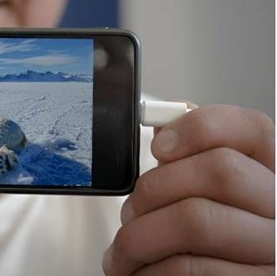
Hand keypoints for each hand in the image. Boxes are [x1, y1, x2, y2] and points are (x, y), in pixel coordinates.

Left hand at [103, 104, 274, 274]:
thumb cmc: (201, 244)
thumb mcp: (201, 192)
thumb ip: (190, 159)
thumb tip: (163, 129)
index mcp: (270, 174)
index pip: (251, 128)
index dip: (199, 128)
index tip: (159, 146)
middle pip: (220, 170)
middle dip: (155, 188)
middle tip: (131, 210)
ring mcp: (274, 250)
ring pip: (197, 221)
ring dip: (141, 235)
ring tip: (127, 247)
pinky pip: (190, 269)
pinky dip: (150, 270)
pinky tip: (144, 271)